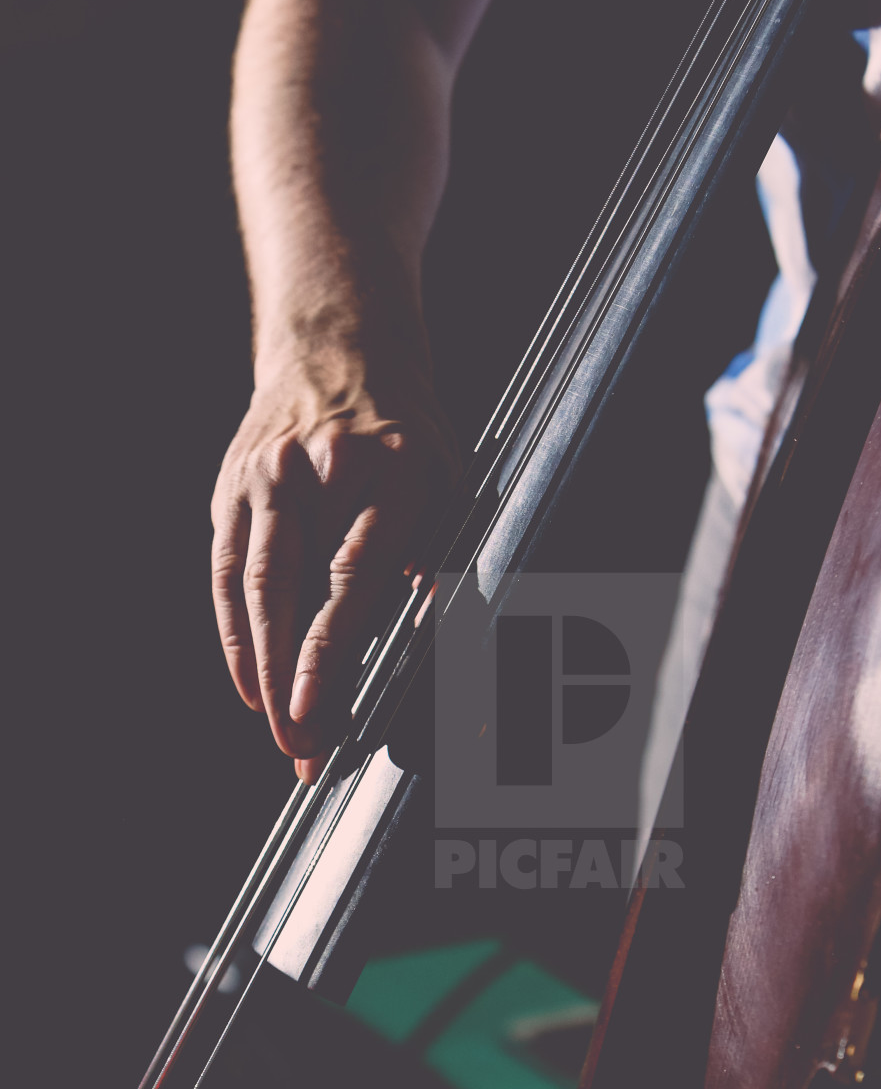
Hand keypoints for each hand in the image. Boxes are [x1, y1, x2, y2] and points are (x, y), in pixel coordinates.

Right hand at [211, 349, 457, 782]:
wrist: (338, 343)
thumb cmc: (407, 430)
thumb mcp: (449, 482)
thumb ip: (444, 557)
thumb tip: (436, 636)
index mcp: (388, 468)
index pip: (351, 575)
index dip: (330, 651)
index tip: (319, 710)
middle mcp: (316, 468)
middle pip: (289, 592)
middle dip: (290, 681)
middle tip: (300, 746)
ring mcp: (263, 475)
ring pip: (248, 587)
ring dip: (260, 669)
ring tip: (278, 728)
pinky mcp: (230, 487)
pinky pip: (222, 571)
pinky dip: (233, 633)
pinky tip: (249, 681)